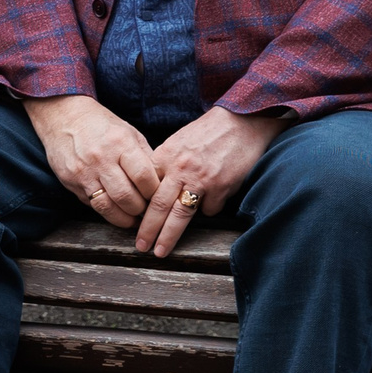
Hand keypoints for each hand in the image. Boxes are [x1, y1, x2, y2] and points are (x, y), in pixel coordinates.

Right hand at [24, 94, 159, 230]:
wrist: (64, 117)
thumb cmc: (102, 125)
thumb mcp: (129, 133)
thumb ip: (145, 158)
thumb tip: (161, 184)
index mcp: (120, 143)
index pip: (144, 177)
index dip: (154, 193)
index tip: (157, 196)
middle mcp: (101, 159)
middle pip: (127, 198)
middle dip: (141, 210)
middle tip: (146, 211)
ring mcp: (84, 172)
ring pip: (108, 208)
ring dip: (124, 219)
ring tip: (133, 218)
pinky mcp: (70, 182)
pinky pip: (92, 205)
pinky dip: (107, 211)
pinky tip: (115, 210)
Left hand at [137, 107, 282, 258]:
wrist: (241, 122)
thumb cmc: (208, 133)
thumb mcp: (178, 142)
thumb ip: (164, 165)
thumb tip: (150, 190)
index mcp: (165, 156)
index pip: (144, 188)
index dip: (136, 207)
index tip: (129, 222)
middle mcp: (179, 169)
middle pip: (157, 206)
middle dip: (147, 229)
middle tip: (139, 246)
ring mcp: (200, 179)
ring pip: (179, 215)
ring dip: (168, 236)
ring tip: (159, 251)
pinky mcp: (221, 188)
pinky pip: (209, 210)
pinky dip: (208, 209)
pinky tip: (214, 198)